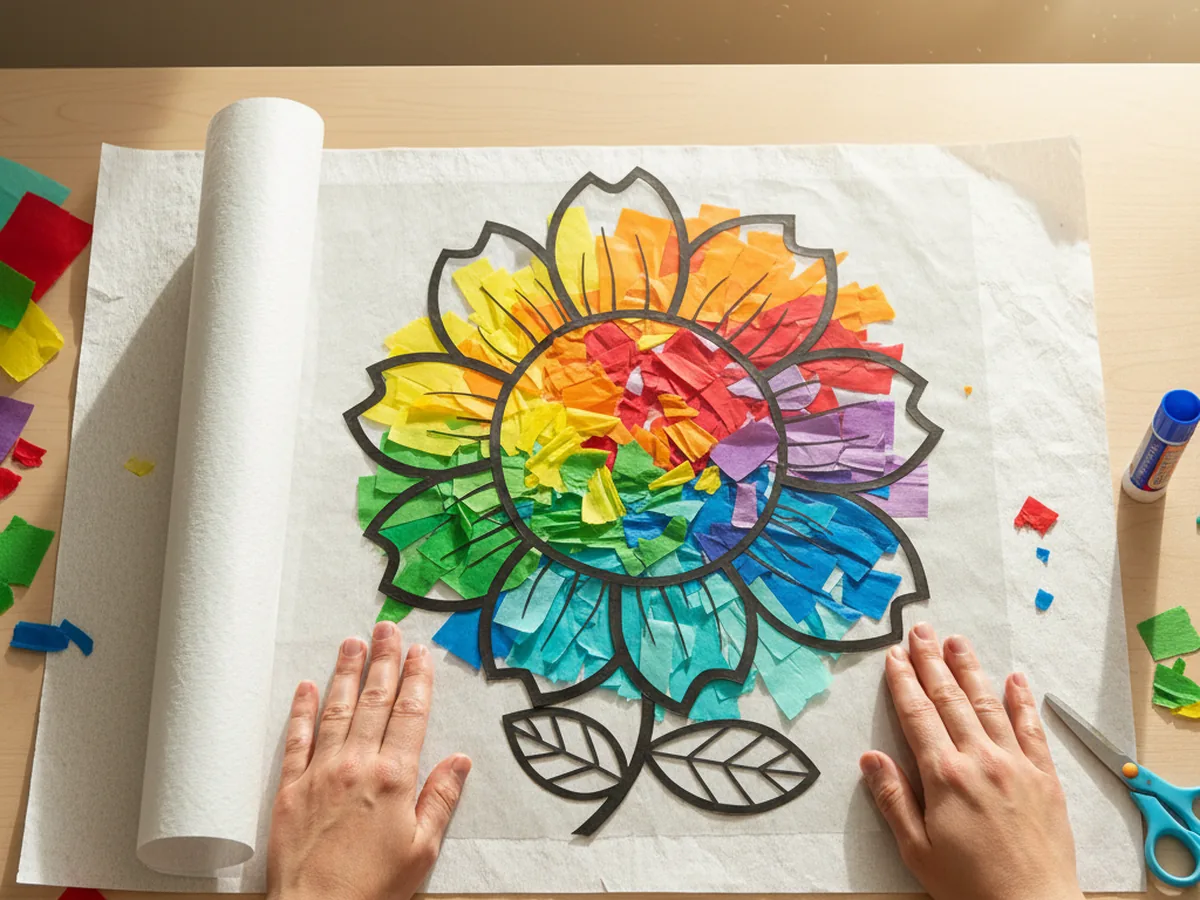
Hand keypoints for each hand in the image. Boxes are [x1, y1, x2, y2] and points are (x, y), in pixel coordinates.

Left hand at [267, 621, 470, 899]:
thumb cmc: (373, 888)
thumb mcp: (423, 849)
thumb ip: (441, 799)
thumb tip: (460, 762)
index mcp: (394, 778)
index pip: (410, 714)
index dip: (417, 679)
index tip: (419, 653)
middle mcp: (356, 766)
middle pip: (373, 701)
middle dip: (383, 661)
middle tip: (386, 629)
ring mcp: (320, 774)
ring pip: (336, 710)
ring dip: (345, 673)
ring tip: (352, 643)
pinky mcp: (289, 789)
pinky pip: (296, 739)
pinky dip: (302, 711)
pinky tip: (308, 687)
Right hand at [860, 623, 1083, 899]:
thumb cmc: (969, 886)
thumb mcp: (917, 850)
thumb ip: (893, 799)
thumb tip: (870, 759)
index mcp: (944, 777)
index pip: (918, 715)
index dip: (904, 682)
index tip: (894, 656)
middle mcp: (980, 761)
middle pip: (951, 700)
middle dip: (932, 662)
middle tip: (921, 632)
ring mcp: (1016, 765)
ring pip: (989, 705)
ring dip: (970, 670)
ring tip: (957, 642)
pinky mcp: (1045, 778)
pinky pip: (1032, 730)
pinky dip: (1022, 701)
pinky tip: (1014, 679)